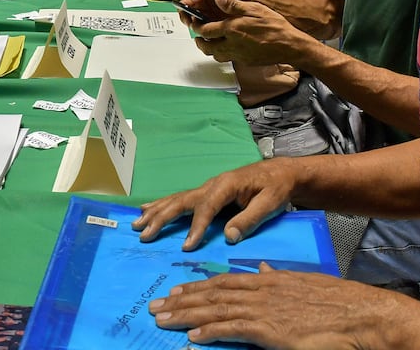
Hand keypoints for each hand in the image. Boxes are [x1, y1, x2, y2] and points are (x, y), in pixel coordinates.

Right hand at [132, 158, 299, 249]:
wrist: (281, 172)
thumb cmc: (276, 187)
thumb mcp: (270, 203)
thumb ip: (250, 219)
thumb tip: (229, 237)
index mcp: (226, 185)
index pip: (207, 208)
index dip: (195, 228)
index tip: (186, 247)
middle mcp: (212, 184)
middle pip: (182, 201)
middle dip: (161, 218)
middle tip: (144, 235)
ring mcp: (208, 186)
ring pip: (177, 199)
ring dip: (156, 212)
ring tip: (137, 224)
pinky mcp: (208, 191)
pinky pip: (181, 198)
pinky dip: (162, 204)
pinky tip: (147, 209)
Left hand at [149, 267, 411, 348]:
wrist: (360, 315)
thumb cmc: (337, 304)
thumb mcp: (303, 282)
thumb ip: (280, 277)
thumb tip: (266, 269)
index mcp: (268, 280)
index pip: (223, 282)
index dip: (196, 287)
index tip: (175, 291)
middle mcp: (260, 290)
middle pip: (211, 294)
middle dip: (181, 300)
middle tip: (156, 306)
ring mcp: (263, 310)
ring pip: (214, 310)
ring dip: (185, 316)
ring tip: (162, 319)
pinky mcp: (269, 330)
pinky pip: (232, 329)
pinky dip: (209, 332)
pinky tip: (192, 337)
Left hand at [188, 0, 311, 65]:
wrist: (289, 46)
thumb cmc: (274, 25)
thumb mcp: (255, 9)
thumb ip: (234, 4)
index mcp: (232, 29)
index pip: (206, 30)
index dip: (197, 27)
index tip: (195, 23)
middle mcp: (232, 44)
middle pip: (207, 47)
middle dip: (200, 42)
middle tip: (198, 36)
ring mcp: (238, 55)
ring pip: (216, 56)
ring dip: (210, 50)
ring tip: (209, 43)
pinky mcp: (245, 61)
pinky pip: (229, 59)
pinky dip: (223, 54)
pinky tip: (228, 47)